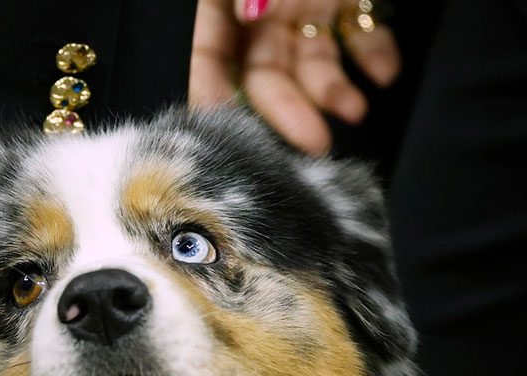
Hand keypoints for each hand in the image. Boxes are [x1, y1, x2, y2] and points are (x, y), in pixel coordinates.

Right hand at [190, 0, 400, 153]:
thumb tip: (247, 12)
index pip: (209, 54)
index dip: (212, 94)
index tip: (225, 133)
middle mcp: (263, 9)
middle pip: (264, 70)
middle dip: (286, 109)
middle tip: (311, 142)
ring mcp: (307, 7)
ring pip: (312, 61)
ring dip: (332, 91)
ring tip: (355, 110)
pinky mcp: (348, 0)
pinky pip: (361, 33)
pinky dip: (374, 56)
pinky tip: (385, 74)